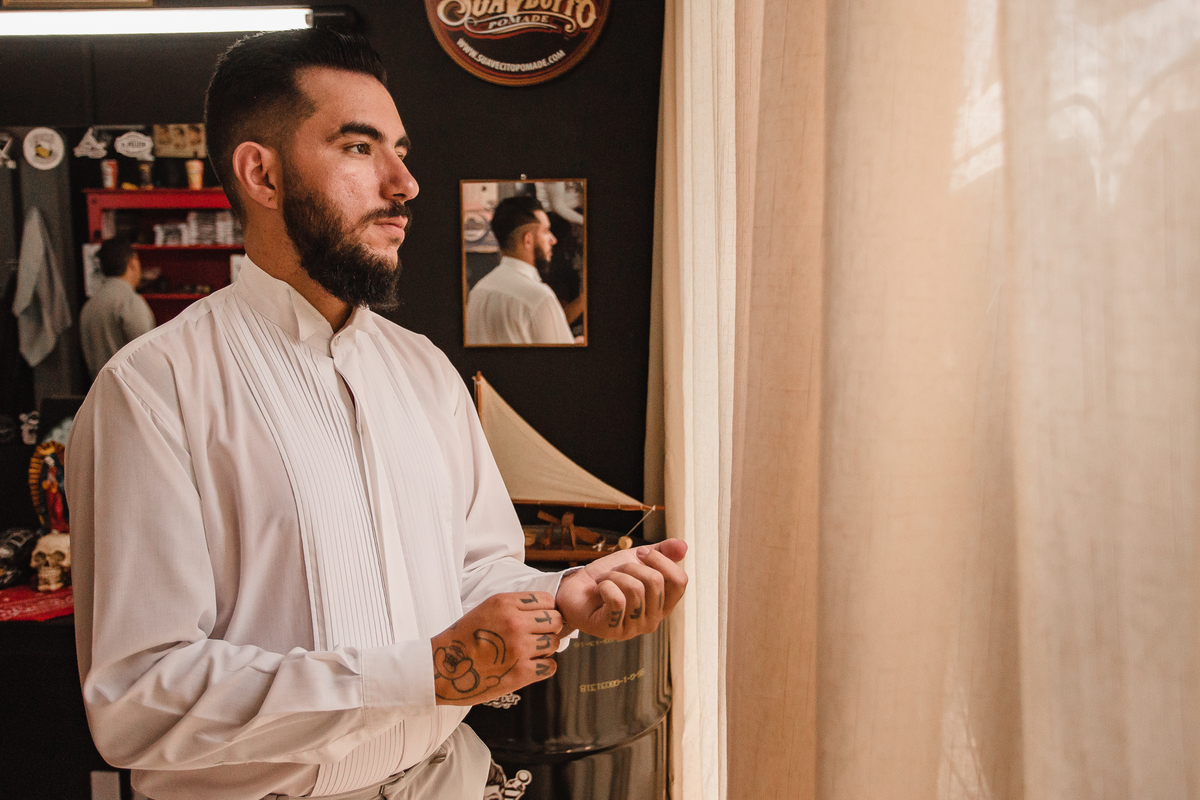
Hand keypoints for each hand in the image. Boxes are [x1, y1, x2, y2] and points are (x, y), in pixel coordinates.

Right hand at [431, 592, 561, 705]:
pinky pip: (550, 666)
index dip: (546, 610)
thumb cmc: (464, 638)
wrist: (443, 667)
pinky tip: (530, 666)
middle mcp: (515, 623)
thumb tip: (546, 610)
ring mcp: (519, 648)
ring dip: (546, 648)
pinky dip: (544, 667)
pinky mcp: (520, 673)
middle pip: (555, 621)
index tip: (539, 619)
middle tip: (537, 636)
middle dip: (549, 628)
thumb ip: (515, 606)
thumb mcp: (487, 609)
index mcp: (505, 603)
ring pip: (554, 643)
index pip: (547, 600)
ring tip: (530, 652)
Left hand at [556, 539, 687, 640]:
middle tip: (616, 570)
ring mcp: (633, 628)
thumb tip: (684, 546)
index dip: (661, 560)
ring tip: (605, 580)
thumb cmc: (608, 576)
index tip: (641, 553)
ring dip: (614, 576)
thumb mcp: (637, 559)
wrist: (575, 589)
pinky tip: (599, 590)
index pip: (679, 581)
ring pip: (635, 589)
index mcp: (663, 604)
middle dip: (630, 566)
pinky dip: (605, 586)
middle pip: (655, 582)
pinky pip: (617, 600)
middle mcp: (653, 620)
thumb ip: (662, 553)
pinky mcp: (612, 630)